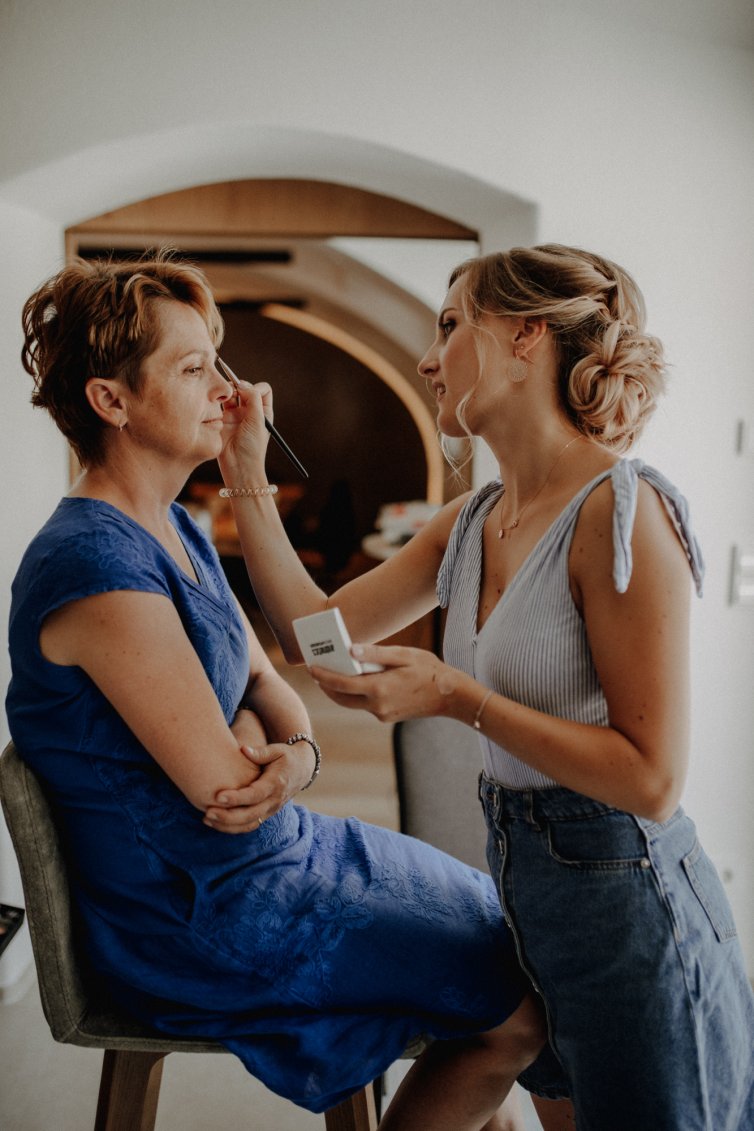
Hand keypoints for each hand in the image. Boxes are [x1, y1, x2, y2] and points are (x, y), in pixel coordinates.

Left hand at [203, 741, 307, 833]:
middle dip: (228, 816)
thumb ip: (261, 752)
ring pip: (249, 824)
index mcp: (276, 783)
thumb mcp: (277, 750)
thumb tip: (243, 749)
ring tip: (207, 819)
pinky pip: (249, 826)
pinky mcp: (267, 814)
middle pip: (251, 815)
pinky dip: (232, 828)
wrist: (302, 770)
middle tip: (207, 812)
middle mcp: (274, 800)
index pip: (255, 795)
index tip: (218, 797)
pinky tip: (215, 822)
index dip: (236, 798)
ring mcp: (271, 810)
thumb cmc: (286, 756)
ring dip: (227, 825)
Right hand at [218, 377, 272, 481]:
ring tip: (225, 397)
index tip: (249, 394)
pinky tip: (218, 404)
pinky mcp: (222, 419)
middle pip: (245, 388)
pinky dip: (219, 400)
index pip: (263, 389)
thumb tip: (242, 383)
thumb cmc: (252, 447)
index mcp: (264, 412)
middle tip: (234, 391)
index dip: (256, 388)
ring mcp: (236, 415)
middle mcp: (250, 411)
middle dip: (239, 386)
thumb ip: (252, 398)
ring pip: (232, 394)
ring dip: (228, 391)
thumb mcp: (258, 420)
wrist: (238, 466)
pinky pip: (220, 403)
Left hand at [310, 643, 460, 723]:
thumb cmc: (429, 670)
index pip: (341, 684)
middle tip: (315, 671)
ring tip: (331, 674)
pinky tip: (356, 680)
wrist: (451, 696)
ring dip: (340, 691)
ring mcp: (382, 714)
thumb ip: (376, 653)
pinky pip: (365, 704)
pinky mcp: (387, 717)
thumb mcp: (404, 655)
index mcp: (379, 689)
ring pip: (352, 703)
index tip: (311, 667)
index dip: (323, 675)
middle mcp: (377, 706)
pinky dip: (357, 693)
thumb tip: (351, 649)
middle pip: (341, 698)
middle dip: (326, 685)